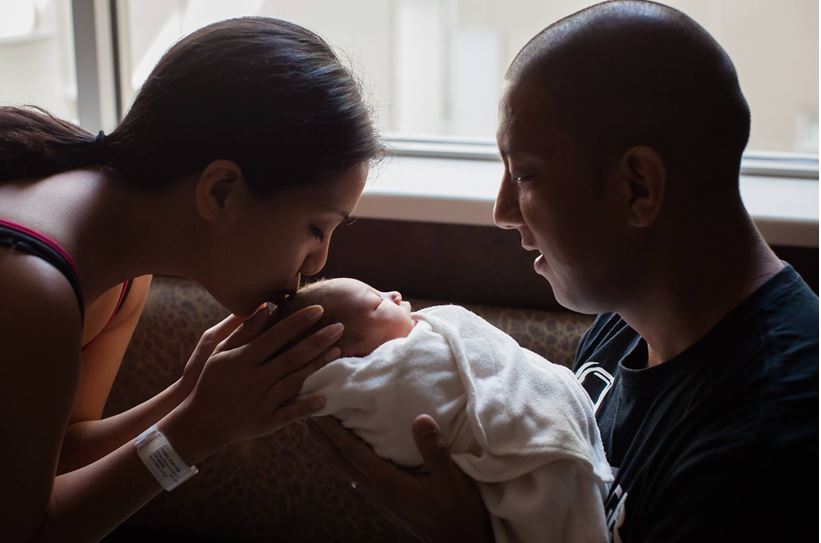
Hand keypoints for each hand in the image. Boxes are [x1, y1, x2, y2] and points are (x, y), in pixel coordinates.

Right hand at [161, 304, 342, 462]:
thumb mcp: (220, 354)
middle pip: (291, 357)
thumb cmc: (211, 382)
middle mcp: (254, 380)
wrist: (200, 423)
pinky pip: (290, 414)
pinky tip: (325, 397)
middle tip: (339, 326)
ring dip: (317, 366)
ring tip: (338, 351)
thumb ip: (244, 332)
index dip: (298, 322)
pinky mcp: (266, 422)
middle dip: (317, 340)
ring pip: (295, 381)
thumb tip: (264, 308)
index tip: (318, 309)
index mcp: (243, 360)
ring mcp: (262, 402)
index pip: (276, 336)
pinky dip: (307, 407)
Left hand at [309, 415, 492, 542]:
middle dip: (322, 436)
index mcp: (386, 482)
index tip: (315, 410)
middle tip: (305, 412)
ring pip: (345, 468)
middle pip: (340, 459)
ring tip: (320, 427)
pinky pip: (356, 473)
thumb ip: (434, 450)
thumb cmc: (457, 510)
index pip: (351, 451)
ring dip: (330, 446)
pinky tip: (348, 451)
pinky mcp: (386, 499)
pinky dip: (345, 457)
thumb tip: (419, 418)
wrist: (460, 542)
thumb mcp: (451, 479)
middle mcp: (376, 490)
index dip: (332, 430)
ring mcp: (379, 497)